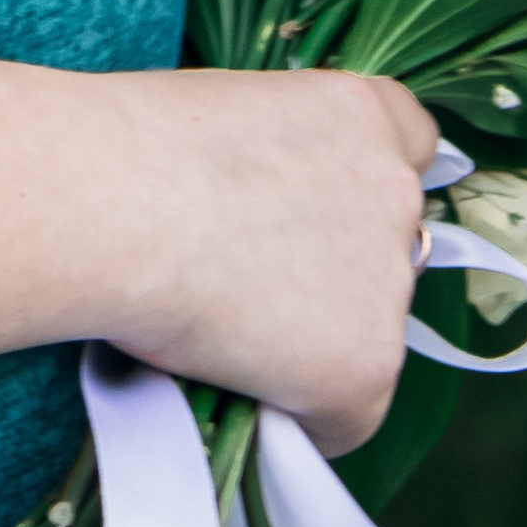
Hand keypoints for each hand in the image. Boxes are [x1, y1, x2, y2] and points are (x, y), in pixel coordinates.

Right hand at [101, 66, 436, 455]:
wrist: (113, 205)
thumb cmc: (132, 145)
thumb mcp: (218, 111)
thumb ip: (270, 153)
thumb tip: (252, 208)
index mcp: (360, 115)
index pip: (413, 139)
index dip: (366, 177)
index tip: (321, 202)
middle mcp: (395, 192)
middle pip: (387, 243)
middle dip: (335, 265)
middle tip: (251, 278)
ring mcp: (389, 284)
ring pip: (363, 331)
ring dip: (312, 338)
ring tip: (221, 330)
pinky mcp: (366, 370)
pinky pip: (341, 415)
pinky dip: (296, 414)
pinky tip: (233, 390)